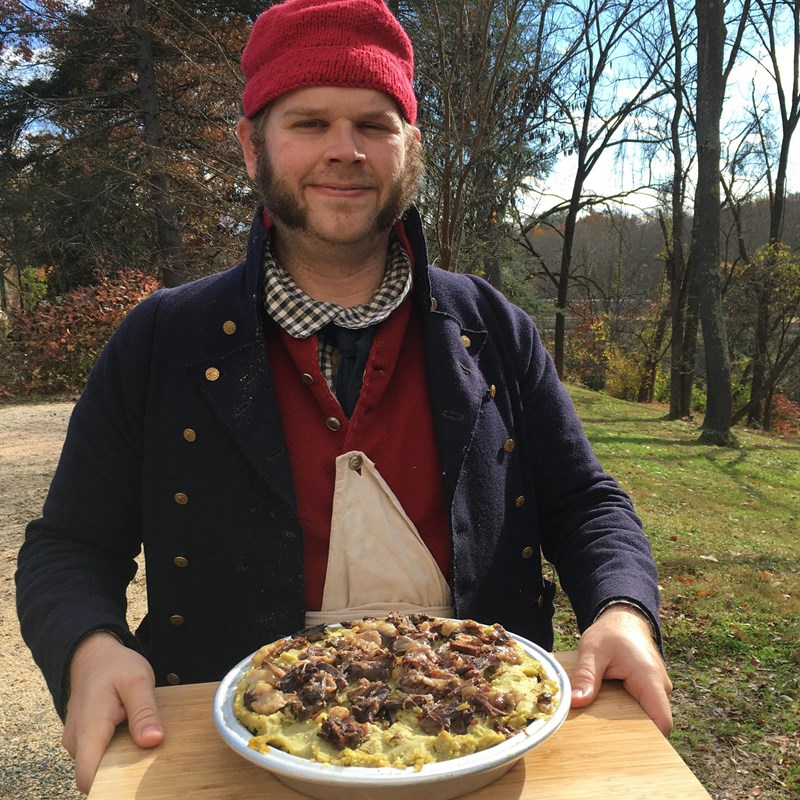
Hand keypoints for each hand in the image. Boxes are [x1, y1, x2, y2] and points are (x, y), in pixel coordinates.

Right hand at [62, 631, 163, 792]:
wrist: (94, 654)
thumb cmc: (115, 666)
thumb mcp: (138, 682)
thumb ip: (144, 712)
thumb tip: (153, 742)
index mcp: (89, 729)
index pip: (89, 777)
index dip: (114, 784)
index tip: (140, 776)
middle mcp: (76, 741)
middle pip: (98, 774)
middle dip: (124, 770)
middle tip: (150, 752)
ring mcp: (77, 741)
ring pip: (100, 764)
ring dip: (122, 757)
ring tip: (143, 737)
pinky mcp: (83, 739)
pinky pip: (100, 754)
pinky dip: (117, 749)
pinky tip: (133, 733)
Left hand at [569, 604, 672, 734]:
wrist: (623, 618)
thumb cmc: (610, 632)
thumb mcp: (592, 650)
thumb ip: (586, 676)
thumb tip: (575, 703)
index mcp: (649, 679)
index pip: (662, 722)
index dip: (648, 739)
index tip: (622, 746)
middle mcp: (660, 687)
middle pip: (652, 723)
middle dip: (630, 733)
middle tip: (602, 737)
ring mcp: (656, 689)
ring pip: (645, 716)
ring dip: (626, 721)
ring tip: (601, 723)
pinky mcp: (649, 690)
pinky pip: (641, 707)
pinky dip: (625, 711)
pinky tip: (606, 711)